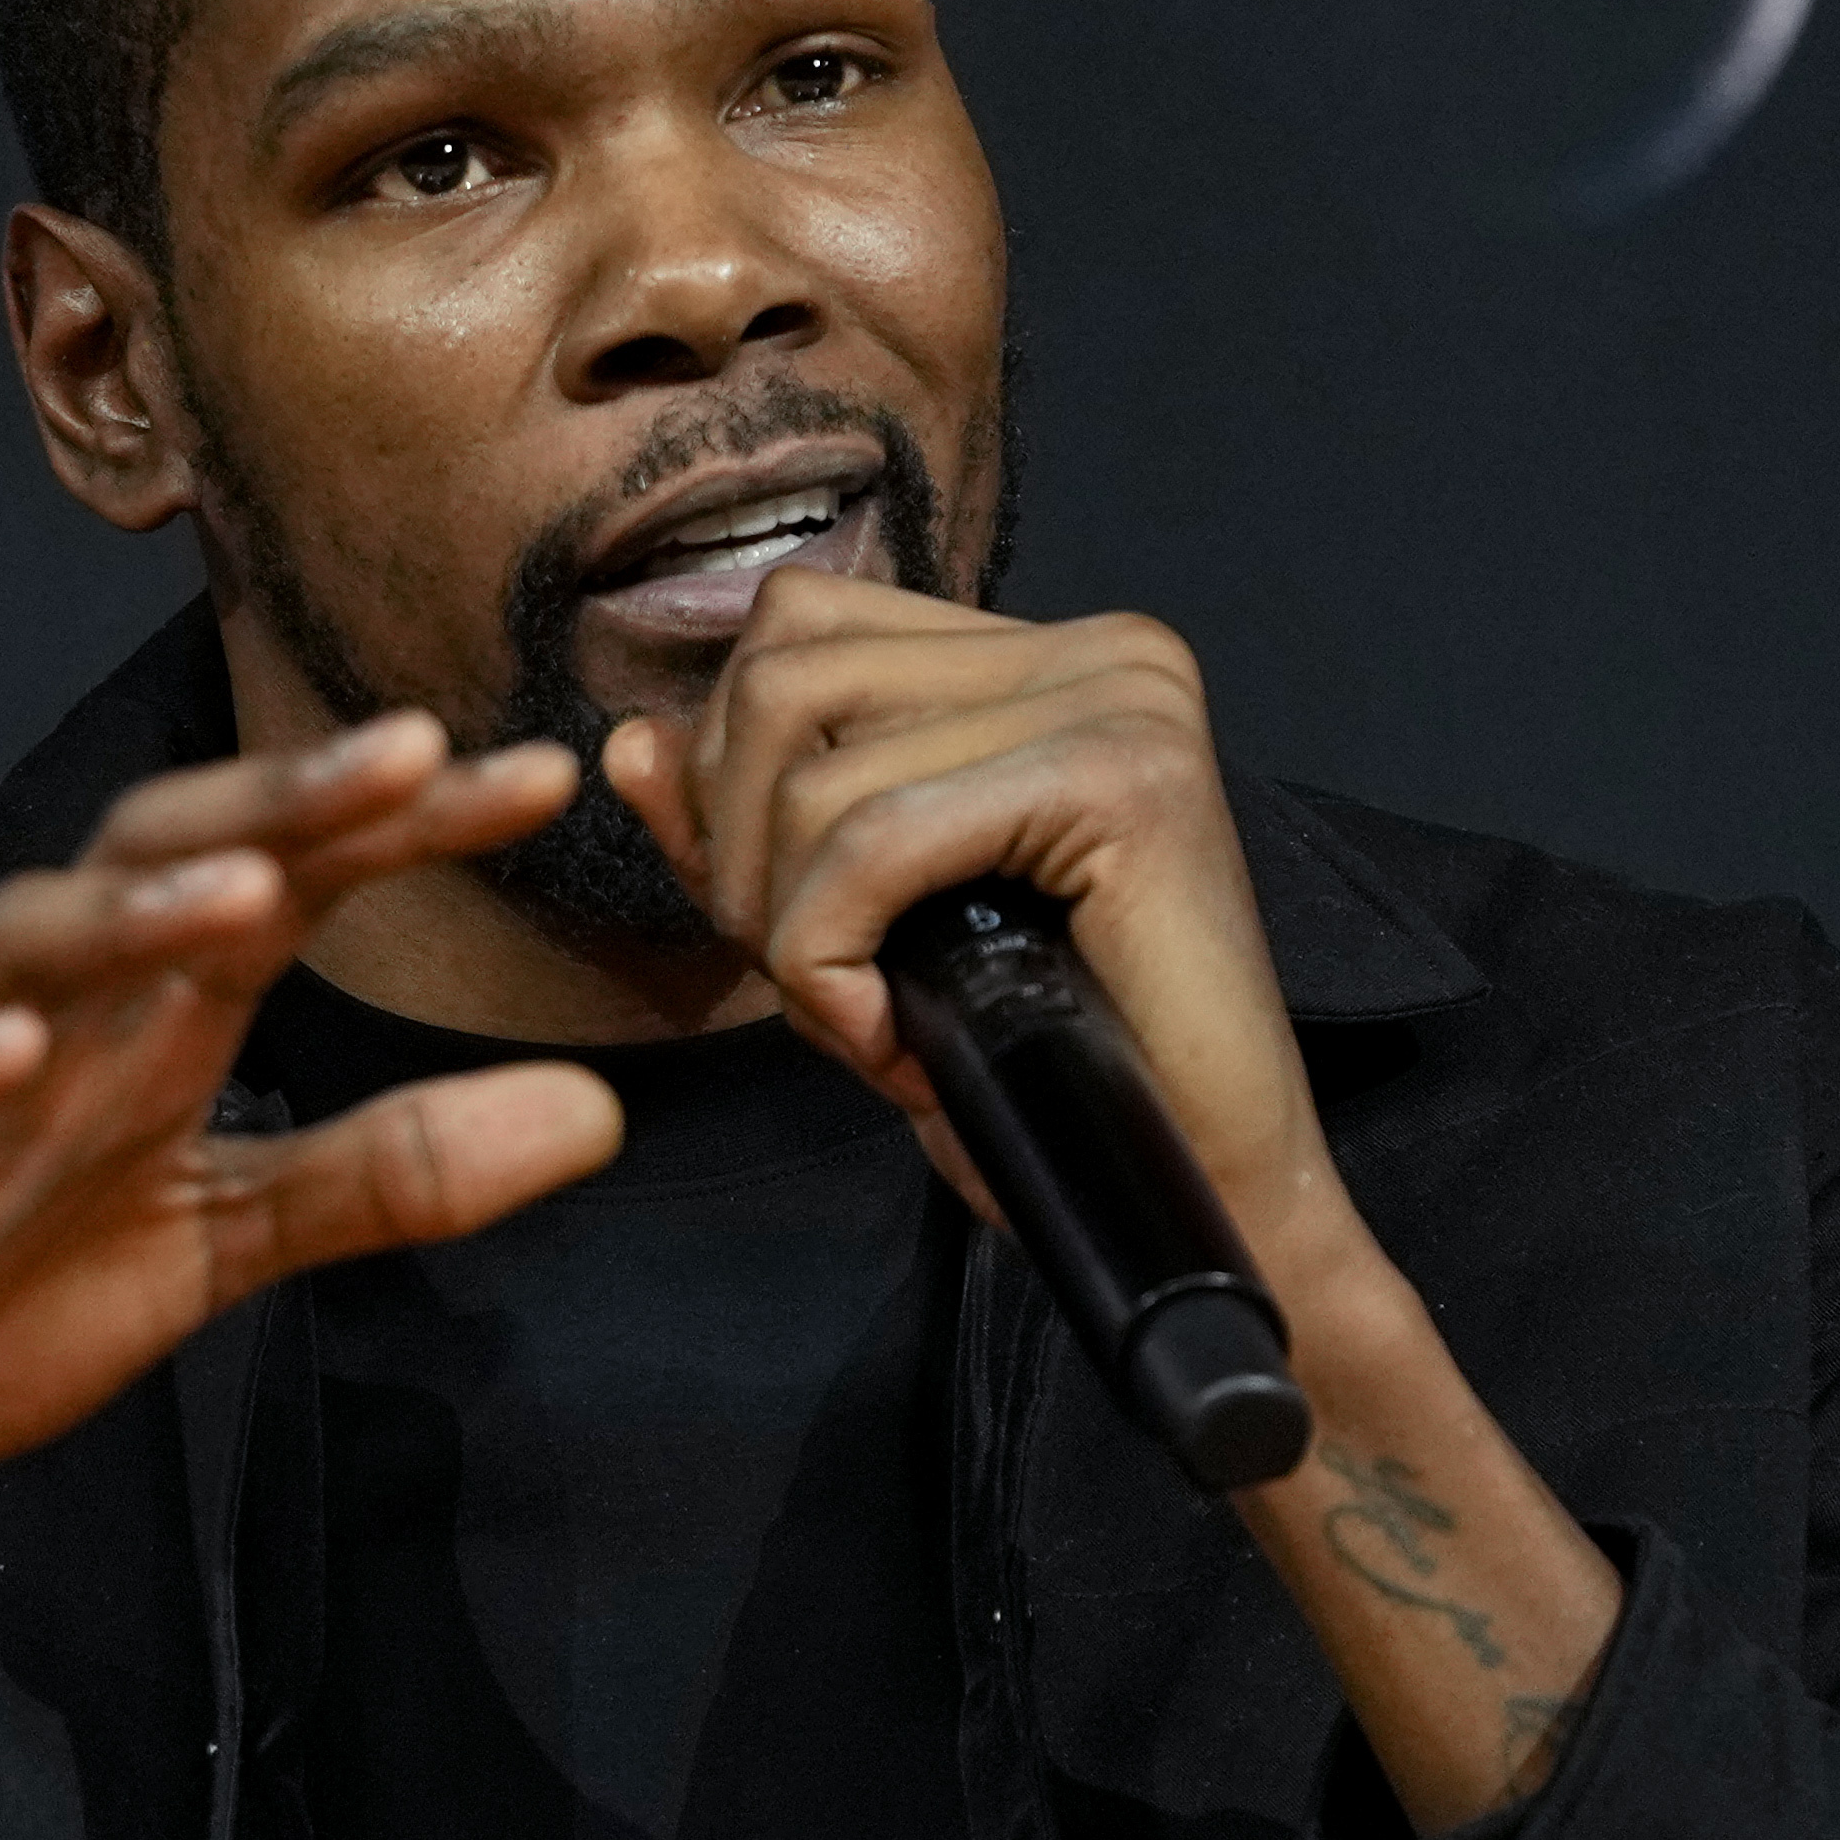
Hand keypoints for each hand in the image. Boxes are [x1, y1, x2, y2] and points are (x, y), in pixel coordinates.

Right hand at [0, 710, 619, 1589]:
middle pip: (160, 863)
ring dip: (129, 913)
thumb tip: (602, 1116)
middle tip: (410, 747)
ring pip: (24, 951)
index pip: (288, 887)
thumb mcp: (229, 1241)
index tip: (543, 774)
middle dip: (278, 802)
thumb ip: (394, 1174)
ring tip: (243, 886)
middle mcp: (56, 1026)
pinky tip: (12, 1049)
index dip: (401, 828)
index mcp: (151, 1030)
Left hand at [602, 570, 1373, 1310]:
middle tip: (817, 989)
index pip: (798, 632)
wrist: (1209, 1207)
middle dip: (742, 852)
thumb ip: (753, 836)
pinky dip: (831, 956)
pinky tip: (890, 1046)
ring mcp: (1120, 698)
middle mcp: (1097, 647)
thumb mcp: (862, 940)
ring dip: (789, 924)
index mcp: (1044, 658)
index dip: (732, 782)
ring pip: (815, 763)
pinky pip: (874, 840)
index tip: (784, 930)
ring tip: (864, 1023)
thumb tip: (630, 740)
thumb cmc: (1049, 1086)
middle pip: (786, 673)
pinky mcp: (1123, 779)